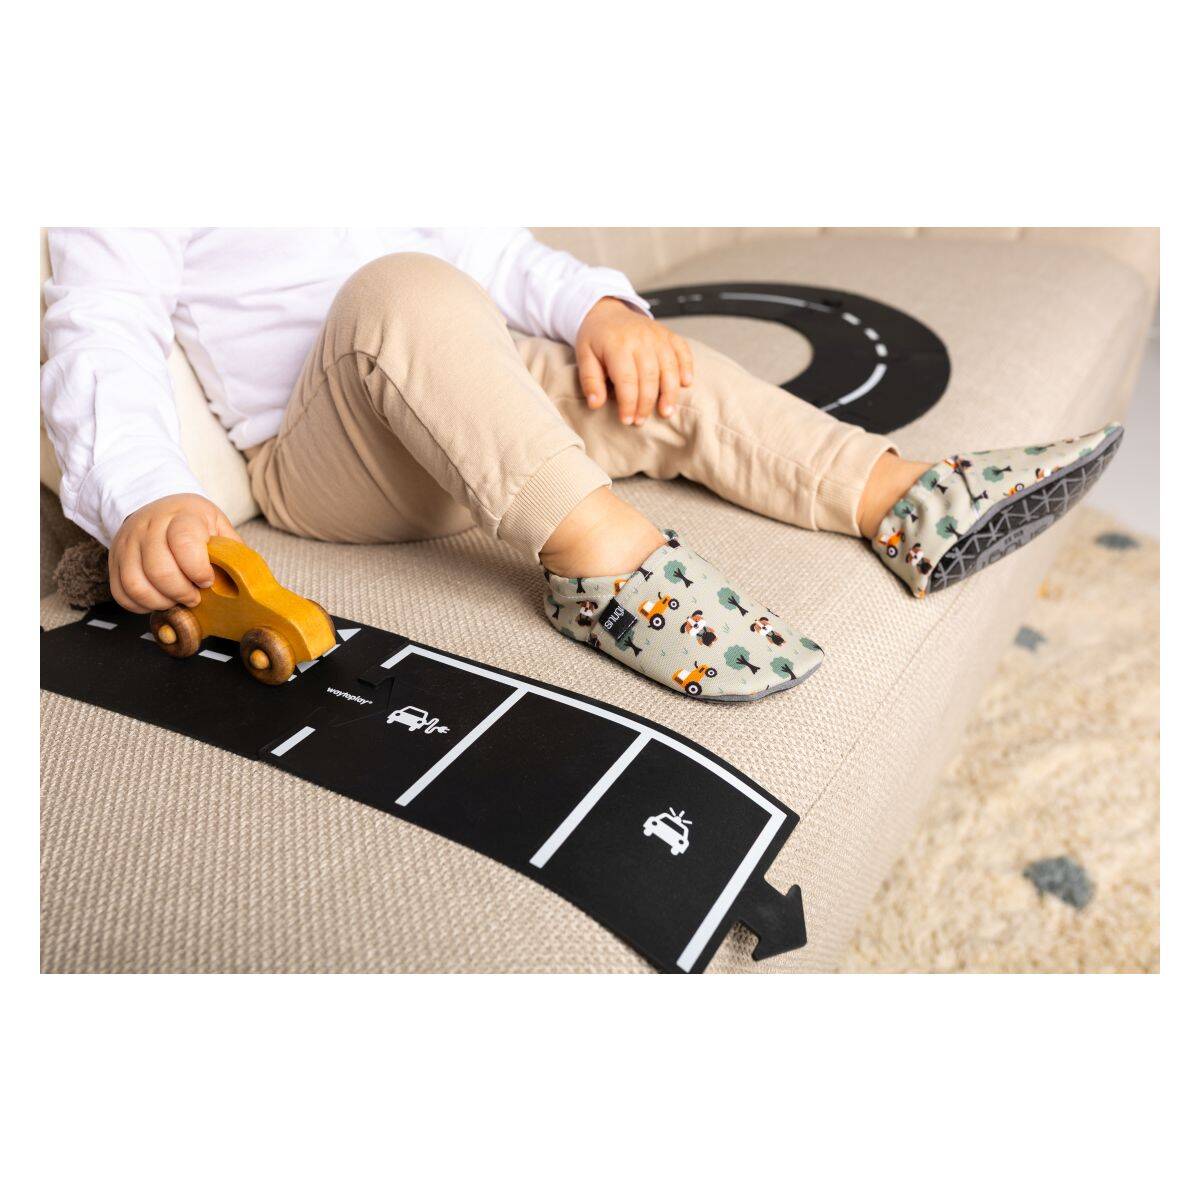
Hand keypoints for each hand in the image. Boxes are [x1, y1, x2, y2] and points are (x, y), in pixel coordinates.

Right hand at [109, 493, 240, 612]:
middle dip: (181, 592)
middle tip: (194, 597)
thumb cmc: (195, 523)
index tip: (207, 580)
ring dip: (160, 601)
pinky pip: (121, 592)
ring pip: (136, 584)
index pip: (183, 541)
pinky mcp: (113, 559)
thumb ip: (231, 550)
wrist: (160, 509)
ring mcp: (127, 542)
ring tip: (176, 600)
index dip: (197, 568)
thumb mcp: (218, 526)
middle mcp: (149, 525)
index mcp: (182, 514)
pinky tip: (158, 600)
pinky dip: (141, 605)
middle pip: (158, 569)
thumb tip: (247, 581)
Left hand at [575, 297, 693, 426]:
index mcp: (618, 345)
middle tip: (641, 420)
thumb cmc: (595, 338)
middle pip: (650, 377)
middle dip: (646, 403)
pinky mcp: (668, 334)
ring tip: (666, 412)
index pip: (627, 380)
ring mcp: (657, 336)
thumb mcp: (584, 356)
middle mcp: (641, 339)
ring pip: (670, 367)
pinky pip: (683, 350)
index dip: (628, 403)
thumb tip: (596, 404)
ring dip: (670, 393)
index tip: (626, 420)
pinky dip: (687, 366)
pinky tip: (686, 383)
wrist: (607, 311)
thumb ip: (590, 380)